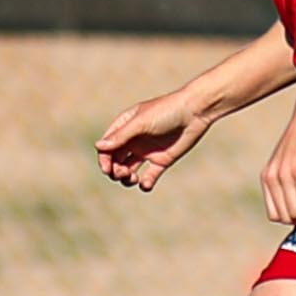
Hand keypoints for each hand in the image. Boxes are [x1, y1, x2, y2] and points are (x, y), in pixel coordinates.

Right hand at [94, 84, 216, 192]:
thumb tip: (99, 146)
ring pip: (128, 170)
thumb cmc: (167, 111)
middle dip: (115, 171)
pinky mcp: (162, 161)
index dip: (104, 159)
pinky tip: (145, 184)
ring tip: (133, 178)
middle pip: (115, 161)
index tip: (108, 169)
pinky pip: (149, 177)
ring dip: (126, 178)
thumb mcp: (142, 123)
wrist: (196, 112)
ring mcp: (147, 151)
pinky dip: (145, 184)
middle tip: (123, 173)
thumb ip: (121, 136)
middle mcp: (134, 140)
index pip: (107, 146)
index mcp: (126, 126)